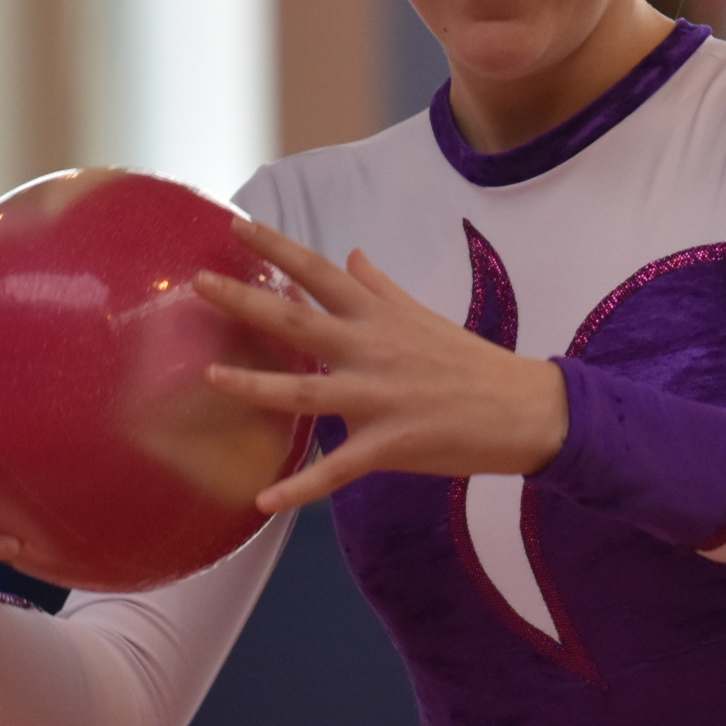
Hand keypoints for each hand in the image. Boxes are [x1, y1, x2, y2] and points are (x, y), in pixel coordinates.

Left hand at [194, 219, 568, 512]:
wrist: (526, 410)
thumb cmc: (472, 362)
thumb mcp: (423, 316)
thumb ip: (381, 287)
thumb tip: (352, 254)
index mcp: (380, 315)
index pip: (319, 271)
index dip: (276, 247)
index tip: (234, 225)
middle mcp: (373, 349)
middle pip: (299, 320)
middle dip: (247, 300)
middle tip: (199, 282)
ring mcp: (380, 397)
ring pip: (306, 392)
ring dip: (256, 385)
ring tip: (212, 376)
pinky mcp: (391, 445)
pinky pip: (336, 470)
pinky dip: (300, 488)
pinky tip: (263, 500)